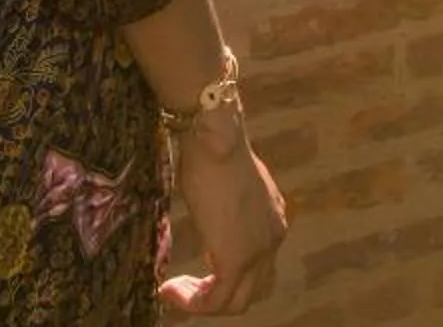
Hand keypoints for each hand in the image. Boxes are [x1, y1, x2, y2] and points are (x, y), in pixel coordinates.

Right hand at [162, 119, 287, 314]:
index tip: (196, 271)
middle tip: (186, 288)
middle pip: (255, 290)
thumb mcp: (225, 186)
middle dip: (220, 297)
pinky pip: (217, 300)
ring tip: (174, 292)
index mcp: (272, 220)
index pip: (259, 266)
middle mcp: (273, 238)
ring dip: (203, 304)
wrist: (216, 137)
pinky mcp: (236, 258)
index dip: (228, 276)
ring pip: (237, 302)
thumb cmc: (213, 149)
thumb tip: (210, 216)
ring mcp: (258, 250)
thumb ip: (225, 209)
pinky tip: (169, 290)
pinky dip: (193, 303)